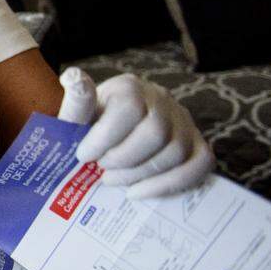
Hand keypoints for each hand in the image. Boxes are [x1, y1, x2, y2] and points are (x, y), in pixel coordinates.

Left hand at [56, 68, 213, 198]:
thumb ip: (76, 104)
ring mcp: (183, 122)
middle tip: (101, 168)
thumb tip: (72, 77)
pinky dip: (167, 185)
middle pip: (156, 133)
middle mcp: (161, 100)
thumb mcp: (79, 113)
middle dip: (123, 159)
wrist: (112, 129)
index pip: (129, 109)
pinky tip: (137, 192)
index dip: (105, 138)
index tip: (83, 155)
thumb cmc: (92, 123)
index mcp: (129, 87)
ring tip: (112, 179)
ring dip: (139, 174)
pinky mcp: (196, 144)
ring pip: (175, 152)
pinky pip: (198, 165)